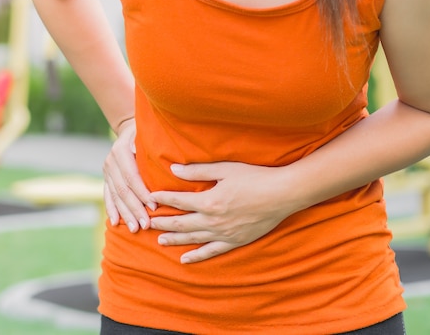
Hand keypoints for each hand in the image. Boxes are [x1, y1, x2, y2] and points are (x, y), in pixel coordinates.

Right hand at [103, 118, 156, 231]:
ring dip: (125, 213)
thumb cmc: (146, 133)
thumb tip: (137, 150)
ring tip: (134, 229)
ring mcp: (107, 170)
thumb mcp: (147, 133)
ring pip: (115, 196)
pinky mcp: (106, 178)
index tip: (154, 206)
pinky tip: (115, 222)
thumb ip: (145, 143)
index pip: (131, 177)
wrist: (130, 129)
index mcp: (121, 150)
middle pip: (123, 190)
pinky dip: (111, 209)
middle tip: (146, 224)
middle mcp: (111, 161)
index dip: (142, 193)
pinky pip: (107, 195)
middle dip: (135, 208)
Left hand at [150, 161, 294, 263]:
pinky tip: (184, 259)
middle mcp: (213, 220)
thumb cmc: (255, 177)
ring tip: (160, 240)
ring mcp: (224, 233)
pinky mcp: (235, 241)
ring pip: (193, 238)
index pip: (179, 201)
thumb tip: (174, 169)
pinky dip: (197, 256)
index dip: (163, 199)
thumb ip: (198, 170)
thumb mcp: (225, 169)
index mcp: (209, 201)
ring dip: (175, 239)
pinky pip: (212, 252)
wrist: (282, 194)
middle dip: (162, 222)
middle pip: (181, 222)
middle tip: (147, 224)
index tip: (150, 198)